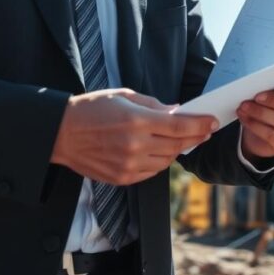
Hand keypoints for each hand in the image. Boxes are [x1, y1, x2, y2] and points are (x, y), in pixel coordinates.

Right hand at [51, 89, 217, 185]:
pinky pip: (152, 171)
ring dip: (177, 149)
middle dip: (195, 137)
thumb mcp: (124, 96)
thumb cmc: (91, 109)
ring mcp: (129, 165)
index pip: (180, 127)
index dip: (200, 125)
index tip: (212, 122)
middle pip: (178, 145)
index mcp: (136, 121)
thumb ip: (154, 105)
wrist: (60, 133)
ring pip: (167, 160)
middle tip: (204, 131)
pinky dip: (160, 161)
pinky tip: (160, 151)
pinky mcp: (122, 178)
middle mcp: (135, 145)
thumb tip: (178, 111)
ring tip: (181, 139)